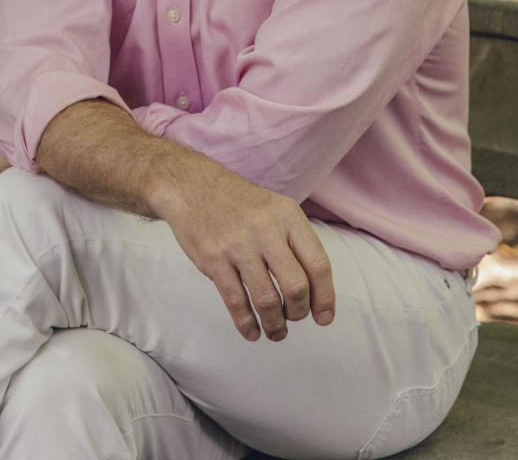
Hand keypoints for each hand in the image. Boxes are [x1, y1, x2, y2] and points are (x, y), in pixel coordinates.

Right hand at [156, 161, 334, 343]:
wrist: (192, 186)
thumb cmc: (240, 203)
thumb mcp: (276, 208)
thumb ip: (296, 243)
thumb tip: (317, 292)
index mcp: (287, 215)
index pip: (318, 264)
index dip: (325, 297)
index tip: (324, 317)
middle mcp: (265, 228)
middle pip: (295, 286)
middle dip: (299, 312)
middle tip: (294, 317)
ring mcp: (238, 245)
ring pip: (267, 300)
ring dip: (275, 324)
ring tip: (276, 331)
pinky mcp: (213, 259)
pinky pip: (236, 302)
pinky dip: (247, 324)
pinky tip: (252, 331)